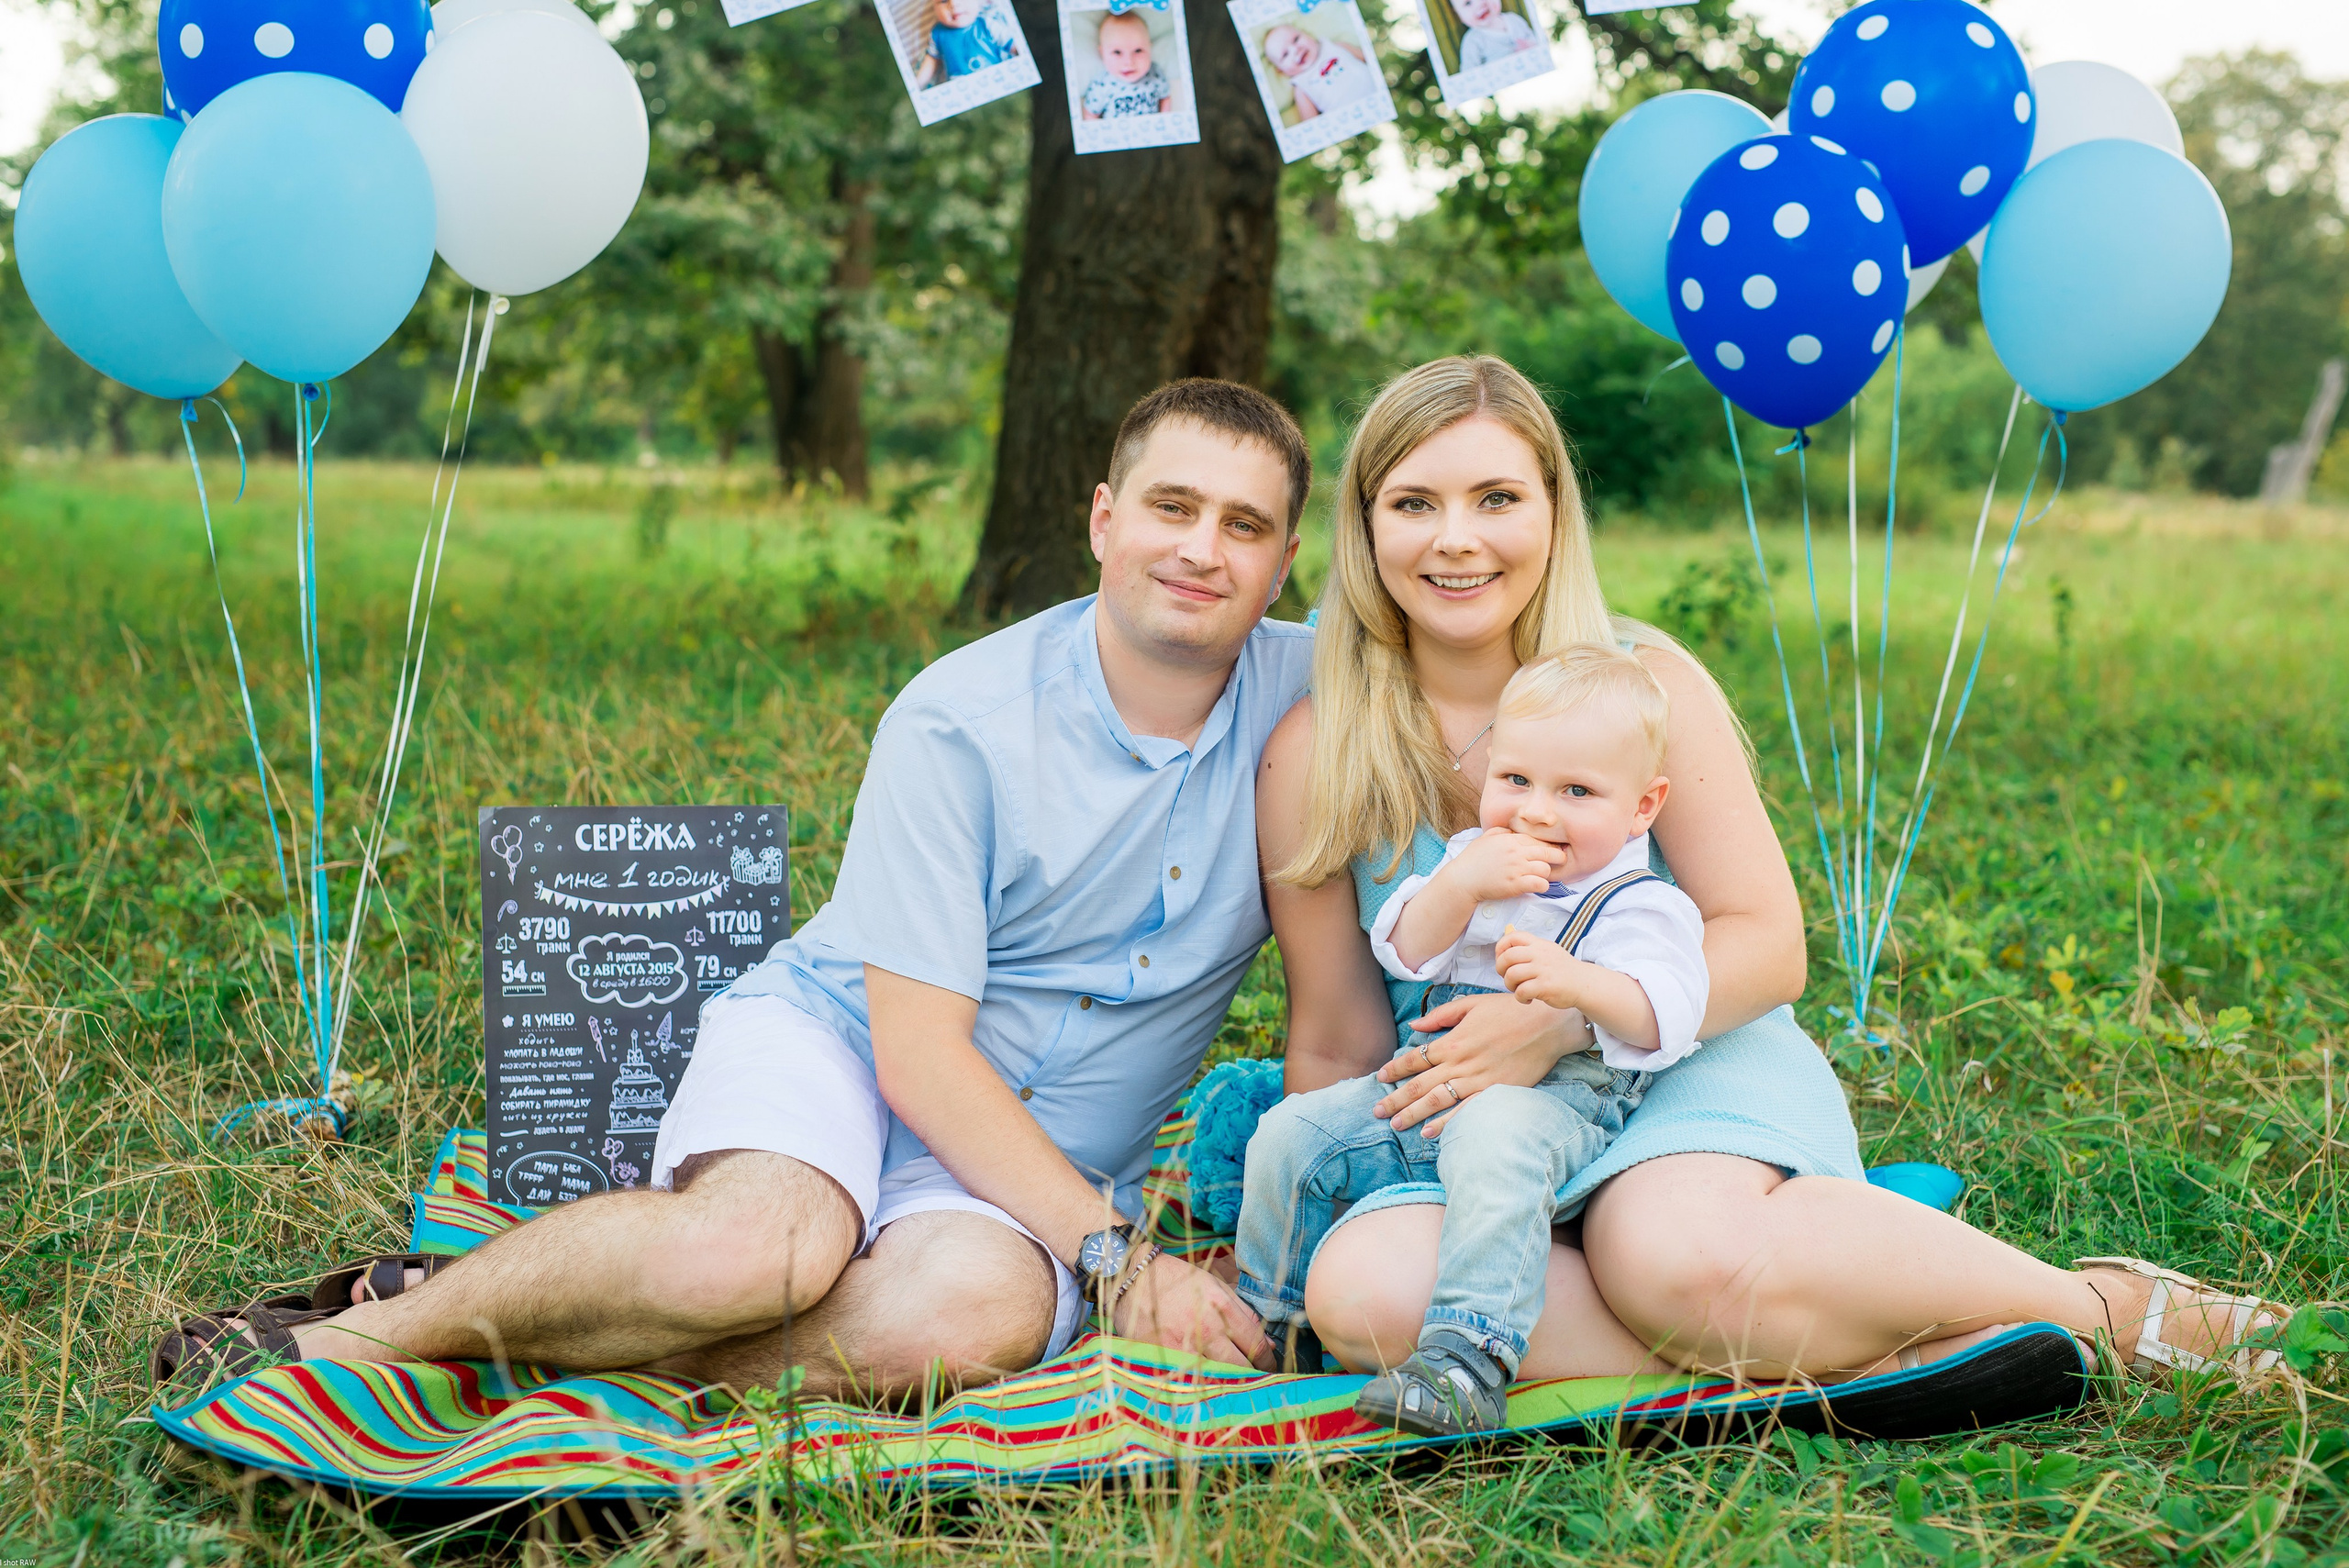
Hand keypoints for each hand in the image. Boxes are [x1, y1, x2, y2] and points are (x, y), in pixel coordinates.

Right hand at [1111, 1252, 1274, 1371]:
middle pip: (1240, 1366)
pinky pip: (1190, 1379)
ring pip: (1217, 1377)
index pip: (1256, 1343)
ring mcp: (1183, 1346)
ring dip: (1228, 1382)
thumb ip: (1243, 1313)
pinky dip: (1201, 1384)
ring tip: (1234, 1384)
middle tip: (1257, 1380)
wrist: (1133, 1279)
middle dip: (1252, 1375)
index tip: (1270, 1366)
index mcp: (1221, 1307)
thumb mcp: (1215, 1285)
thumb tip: (1269, 1344)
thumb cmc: (1177, 1280)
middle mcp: (1205, 1329)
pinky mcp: (1164, 1358)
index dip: (1268, 1361)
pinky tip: (1206, 1384)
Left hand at [1373, 992, 1594, 1135]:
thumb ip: (1441, 1016)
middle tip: (1377, 1111)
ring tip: (1396, 1124)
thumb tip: (1414, 1026)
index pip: (1416, 1058)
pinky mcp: (1495, 1092)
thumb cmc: (1510, 1011)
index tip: (1380, 1079)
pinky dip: (1447, 1123)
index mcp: (1453, 1041)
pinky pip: (1465, 1110)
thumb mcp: (1472, 1004)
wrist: (1548, 1024)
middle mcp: (1461, 1063)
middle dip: (1396, 1098)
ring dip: (1414, 1113)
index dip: (1395, 1069)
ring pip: (1437, 1100)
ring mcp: (1478, 1080)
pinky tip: (1430, 1132)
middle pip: (1420, 1084)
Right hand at [1444, 829, 1565, 903]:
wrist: (1462, 880)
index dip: (1548, 846)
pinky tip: (1537, 886)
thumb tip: (1512, 831)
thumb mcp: (1485, 838)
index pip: (1538, 840)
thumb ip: (1501, 832)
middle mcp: (1516, 853)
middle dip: (1557, 856)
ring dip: (1546, 873)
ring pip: (1545, 869)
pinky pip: (1539, 884)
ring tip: (1541, 875)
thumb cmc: (1472, 860)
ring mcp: (1516, 869)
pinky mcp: (1515, 885)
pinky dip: (1542, 886)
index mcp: (1510, 840)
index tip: (1551, 850)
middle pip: (1548, 853)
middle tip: (1560, 860)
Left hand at [1494, 926, 1583, 1007]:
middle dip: (1500, 969)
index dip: (1500, 948)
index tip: (1502, 960)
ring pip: (1512, 975)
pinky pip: (1521, 991)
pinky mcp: (1546, 986)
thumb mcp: (1547, 950)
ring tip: (1518, 989)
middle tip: (1508, 978)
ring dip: (1510, 985)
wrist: (1583, 983)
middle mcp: (1540, 954)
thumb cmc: (1561, 969)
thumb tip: (1507, 931)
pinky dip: (1520, 997)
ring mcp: (1543, 969)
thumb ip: (1528, 945)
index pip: (1512, 937)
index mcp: (1539, 944)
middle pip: (1507, 957)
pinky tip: (1528, 998)